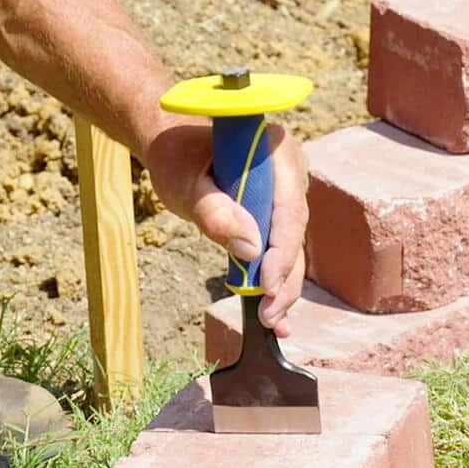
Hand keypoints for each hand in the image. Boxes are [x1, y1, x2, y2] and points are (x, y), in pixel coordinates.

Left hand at [144, 120, 309, 338]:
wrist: (174, 145)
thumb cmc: (178, 158)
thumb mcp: (185, 184)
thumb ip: (214, 212)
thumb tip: (251, 249)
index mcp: (277, 153)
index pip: (289, 209)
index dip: (282, 251)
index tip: (266, 285)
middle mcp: (291, 172)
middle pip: (294, 232)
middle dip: (283, 279)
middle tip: (268, 316)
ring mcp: (287, 193)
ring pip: (291, 246)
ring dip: (281, 286)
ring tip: (271, 322)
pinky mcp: (276, 213)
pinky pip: (280, 247)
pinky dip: (274, 279)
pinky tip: (275, 315)